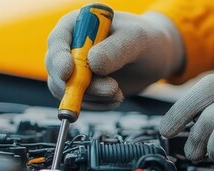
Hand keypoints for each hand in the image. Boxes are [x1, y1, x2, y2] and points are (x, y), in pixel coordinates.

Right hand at [46, 11, 183, 109]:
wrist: (156, 57)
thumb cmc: (147, 39)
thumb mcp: (137, 39)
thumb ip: (116, 49)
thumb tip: (93, 64)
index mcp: (80, 23)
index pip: (58, 40)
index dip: (58, 57)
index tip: (68, 72)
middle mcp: (72, 45)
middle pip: (57, 69)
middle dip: (79, 84)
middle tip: (111, 89)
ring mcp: (75, 67)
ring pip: (67, 89)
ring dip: (92, 97)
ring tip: (118, 93)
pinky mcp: (83, 86)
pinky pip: (80, 101)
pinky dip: (97, 104)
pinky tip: (115, 98)